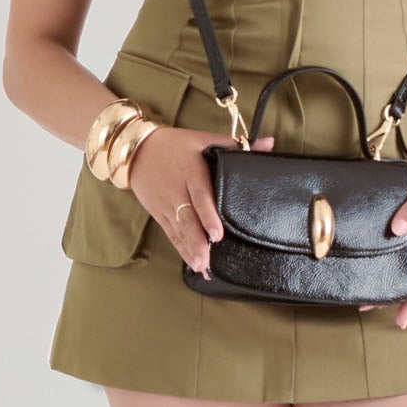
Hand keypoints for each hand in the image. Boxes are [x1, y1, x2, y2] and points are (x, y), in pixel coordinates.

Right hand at [127, 126, 274, 276]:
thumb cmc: (176, 144)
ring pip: (179, 229)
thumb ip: (236, 146)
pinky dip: (182, 249)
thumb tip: (269, 143)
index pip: (200, 195)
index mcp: (191, 171)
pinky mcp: (159, 214)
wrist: (137, 150)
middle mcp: (177, 190)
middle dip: (196, 240)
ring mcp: (167, 204)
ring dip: (190, 249)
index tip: (217, 234)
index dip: (208, 215)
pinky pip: (172, 234)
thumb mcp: (204, 139)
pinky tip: (192, 263)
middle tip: (206, 258)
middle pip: (187, 218)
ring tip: (201, 266)